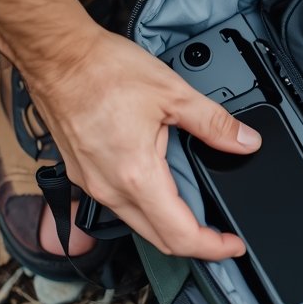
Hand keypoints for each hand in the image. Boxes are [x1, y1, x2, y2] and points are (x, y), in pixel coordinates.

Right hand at [24, 27, 260, 259]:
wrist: (57, 56)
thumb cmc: (103, 70)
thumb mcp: (173, 94)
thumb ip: (215, 124)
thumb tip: (245, 142)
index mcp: (135, 174)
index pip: (179, 235)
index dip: (212, 247)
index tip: (232, 245)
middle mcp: (109, 188)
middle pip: (158, 239)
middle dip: (195, 245)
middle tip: (222, 237)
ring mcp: (92, 184)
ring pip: (138, 225)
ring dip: (170, 228)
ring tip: (200, 217)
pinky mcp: (83, 175)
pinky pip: (120, 205)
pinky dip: (148, 209)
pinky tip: (165, 192)